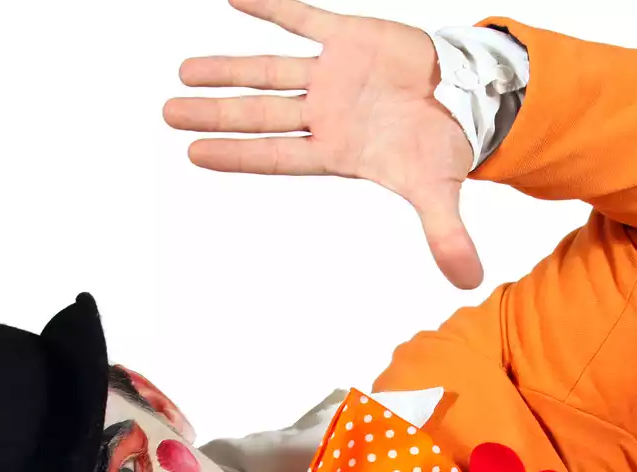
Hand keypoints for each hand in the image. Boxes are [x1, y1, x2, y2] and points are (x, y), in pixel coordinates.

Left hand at [164, 0, 482, 287]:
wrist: (467, 98)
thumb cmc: (442, 147)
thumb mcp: (439, 190)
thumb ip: (445, 234)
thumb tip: (468, 280)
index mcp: (337, 150)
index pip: (278, 154)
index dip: (239, 153)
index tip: (196, 154)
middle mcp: (325, 113)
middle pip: (260, 114)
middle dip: (216, 113)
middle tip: (169, 114)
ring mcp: (332, 75)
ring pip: (270, 70)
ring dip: (229, 69)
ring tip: (186, 72)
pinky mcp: (348, 38)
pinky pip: (302, 18)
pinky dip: (271, 8)